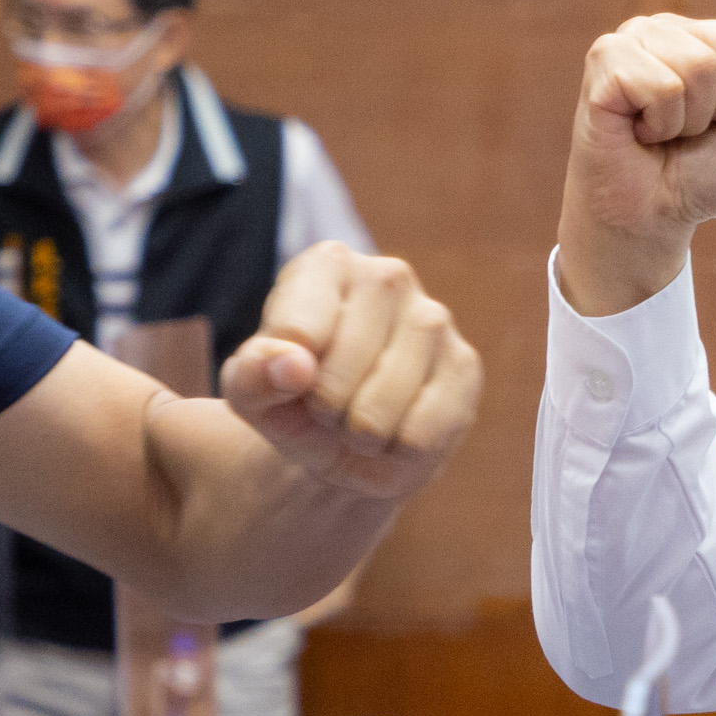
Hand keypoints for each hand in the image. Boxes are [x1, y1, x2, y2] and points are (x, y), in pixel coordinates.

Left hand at [219, 239, 484, 502]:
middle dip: (327, 406)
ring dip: (363, 431)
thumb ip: (253, 375)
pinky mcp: (465, 365)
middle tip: (325, 410)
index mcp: (326, 265)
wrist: (348, 441)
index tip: (290, 382)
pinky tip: (395, 436)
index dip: (287, 376)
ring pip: (391, 392)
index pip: (298, 328)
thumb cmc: (292, 401)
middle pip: (348, 358)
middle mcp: (387, 276)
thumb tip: (294, 366)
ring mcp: (433, 318)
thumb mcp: (250, 393)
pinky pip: (427, 426)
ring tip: (357, 426)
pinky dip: (400, 450)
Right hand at [556, 14, 715, 315]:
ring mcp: (638, 35)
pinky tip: (640, 131)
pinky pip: (662, 86)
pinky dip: (660, 124)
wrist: (653, 218)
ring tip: (665, 132)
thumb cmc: (711, 176)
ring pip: (699, 66)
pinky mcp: (606, 58)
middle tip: (693, 131)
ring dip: (690, 120)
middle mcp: (678, 26)